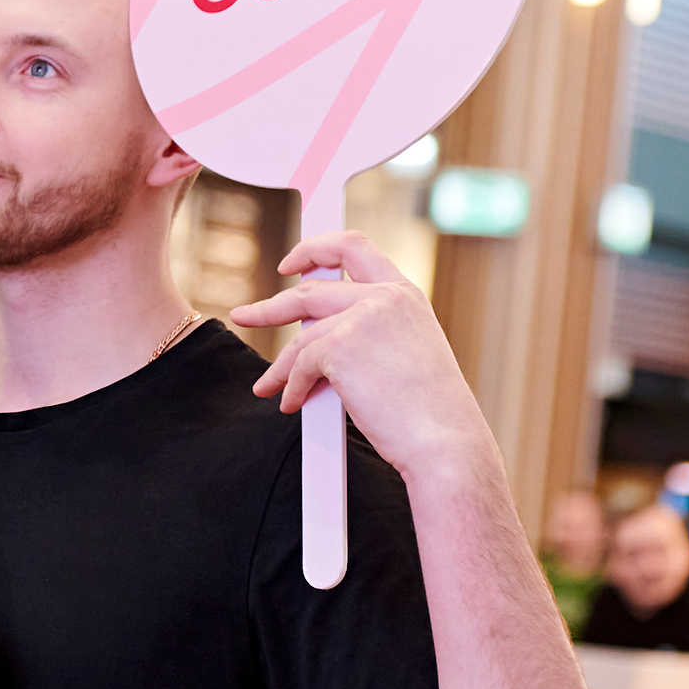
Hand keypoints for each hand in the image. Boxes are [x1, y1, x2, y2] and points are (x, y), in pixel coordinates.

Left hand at [228, 231, 499, 484]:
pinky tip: (291, 404)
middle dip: (271, 307)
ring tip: (266, 386)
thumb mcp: (406, 350)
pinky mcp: (340, 345)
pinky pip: (300, 365)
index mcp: (404, 294)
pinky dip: (292, 387)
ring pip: (300, 336)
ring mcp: (362, 317)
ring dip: (279, 366)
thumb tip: (312, 332)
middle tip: (244, 315)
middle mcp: (385, 297)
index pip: (353, 246)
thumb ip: (368, 328)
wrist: (444, 441)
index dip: (314, 249)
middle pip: (309, 290)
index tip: (289, 265)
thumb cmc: (428, 410)